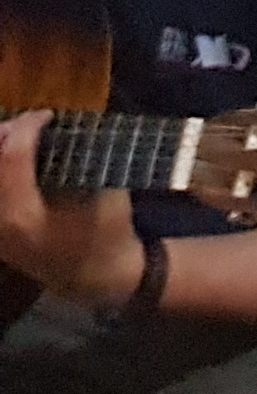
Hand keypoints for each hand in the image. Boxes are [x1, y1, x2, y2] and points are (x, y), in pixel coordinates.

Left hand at [0, 112, 142, 305]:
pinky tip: (14, 157)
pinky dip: (3, 169)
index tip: (47, 115)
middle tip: (27, 122)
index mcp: (23, 215)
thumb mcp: (108, 196)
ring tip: (18, 135)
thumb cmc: (109, 236)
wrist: (97, 278)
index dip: (26, 128)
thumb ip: (85, 164)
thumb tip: (66, 130)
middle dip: (4, 135)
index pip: (11, 157)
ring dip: (1, 151)